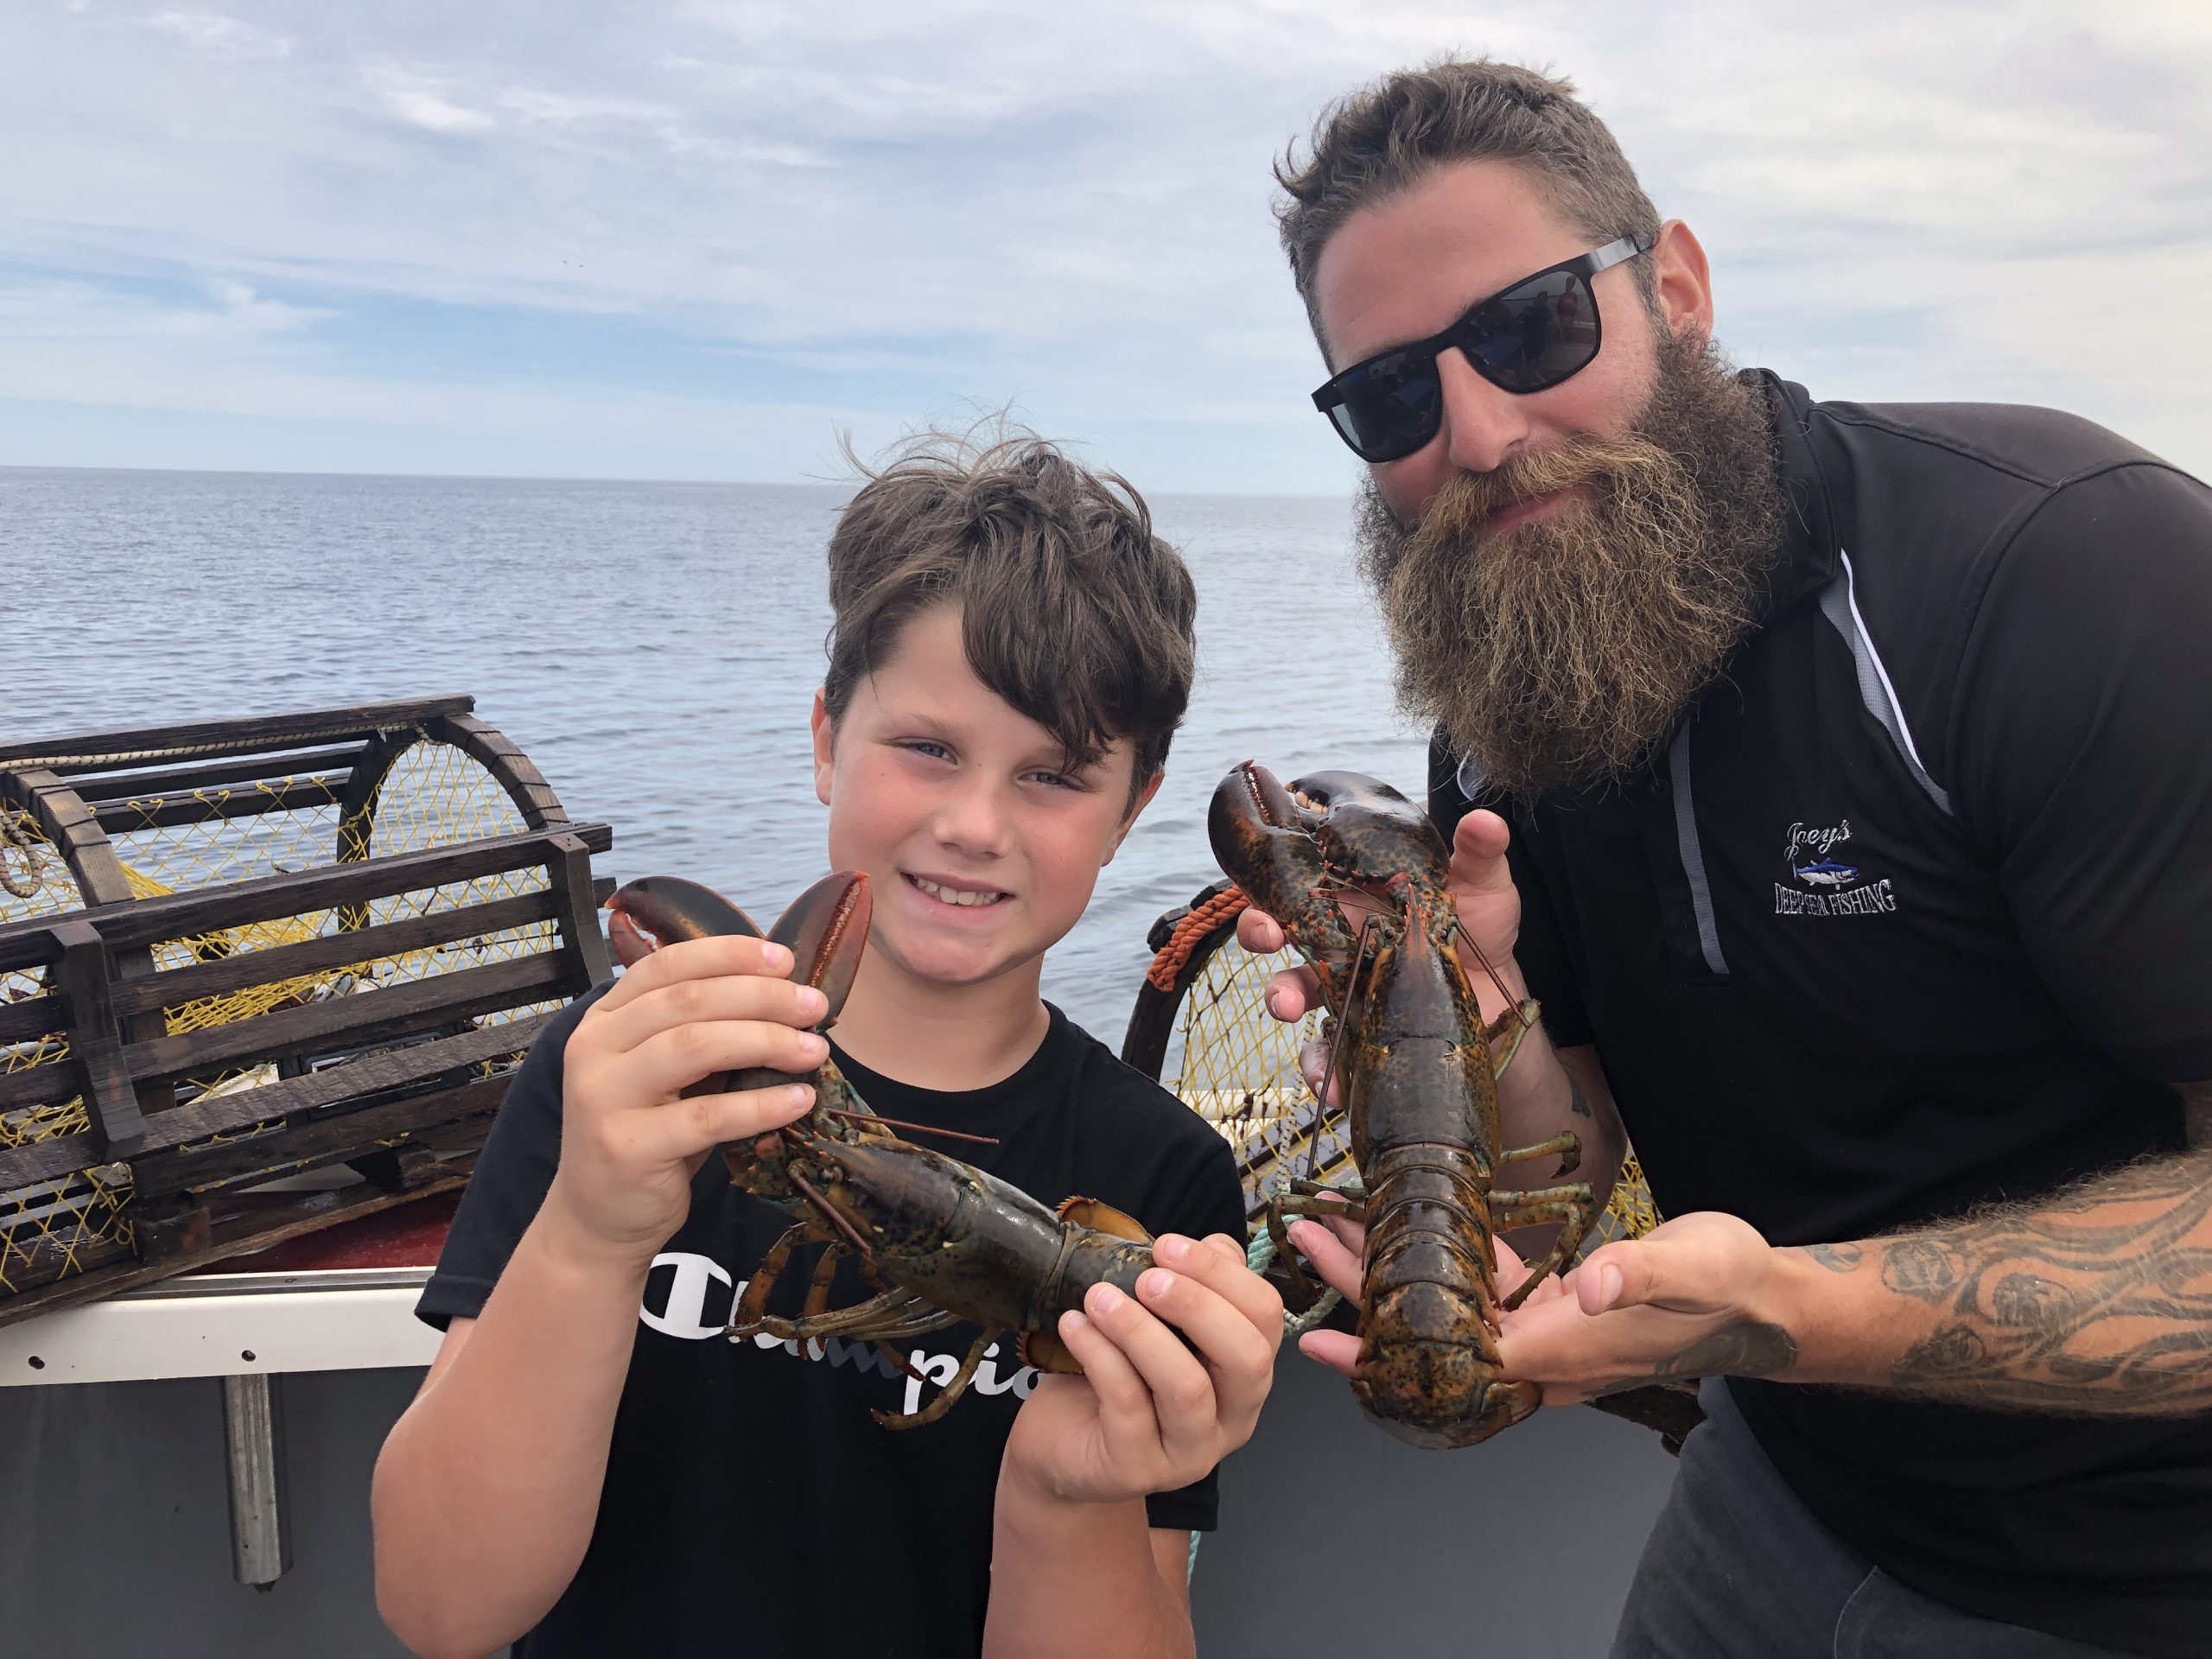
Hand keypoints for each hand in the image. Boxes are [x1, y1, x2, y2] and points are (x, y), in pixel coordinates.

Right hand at [542, 935, 829, 1264]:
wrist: (599, 1217)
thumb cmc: (648, 1134)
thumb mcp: (667, 1074)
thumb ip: (701, 1031)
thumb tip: (786, 995)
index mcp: (604, 1019)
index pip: (666, 965)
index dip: (728, 954)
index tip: (785, 959)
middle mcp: (594, 1048)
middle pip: (688, 1001)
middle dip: (762, 997)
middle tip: (815, 1006)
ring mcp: (604, 1097)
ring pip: (695, 1046)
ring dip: (767, 1041)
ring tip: (815, 1050)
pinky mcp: (627, 1147)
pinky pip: (707, 1116)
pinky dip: (761, 1104)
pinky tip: (800, 1099)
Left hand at [1001, 1234, 1282, 1507]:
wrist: (1065, 1443)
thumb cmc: (1119, 1373)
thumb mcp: (1161, 1322)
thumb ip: (1195, 1284)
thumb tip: (1213, 1245)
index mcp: (1247, 1373)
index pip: (1266, 1317)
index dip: (1223, 1274)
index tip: (1168, 1246)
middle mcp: (1234, 1417)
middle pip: (1247, 1358)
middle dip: (1197, 1305)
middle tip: (1146, 1278)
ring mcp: (1190, 1452)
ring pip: (1187, 1387)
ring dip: (1140, 1331)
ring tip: (1099, 1298)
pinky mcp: (1139, 1468)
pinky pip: (1128, 1405)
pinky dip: (1100, 1355)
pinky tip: (1074, 1326)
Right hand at [1237, 809, 1529, 1074]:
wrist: (1499, 1000)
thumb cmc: (1481, 929)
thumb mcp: (1483, 888)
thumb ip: (1480, 854)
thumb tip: (1484, 820)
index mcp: (1356, 894)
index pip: (1301, 877)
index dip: (1272, 878)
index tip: (1268, 878)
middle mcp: (1337, 937)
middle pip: (1279, 928)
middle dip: (1259, 930)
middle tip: (1266, 938)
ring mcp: (1341, 987)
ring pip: (1291, 990)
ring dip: (1279, 997)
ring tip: (1284, 1009)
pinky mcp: (1353, 1033)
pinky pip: (1324, 1053)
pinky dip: (1321, 1069)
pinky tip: (1332, 1084)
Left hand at [1286, 1211, 1790, 1403]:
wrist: (1761, 1296)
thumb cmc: (1729, 1282)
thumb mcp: (1692, 1269)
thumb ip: (1639, 1277)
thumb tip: (1589, 1284)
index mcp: (1562, 1353)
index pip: (1451, 1360)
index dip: (1384, 1351)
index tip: (1324, 1335)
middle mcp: (1542, 1354)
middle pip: (1431, 1332)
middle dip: (1361, 1295)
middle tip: (1303, 1247)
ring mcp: (1544, 1332)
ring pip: (1446, 1307)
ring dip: (1390, 1270)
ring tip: (1332, 1228)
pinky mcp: (1552, 1303)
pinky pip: (1478, 1287)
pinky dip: (1435, 1259)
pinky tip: (1400, 1227)